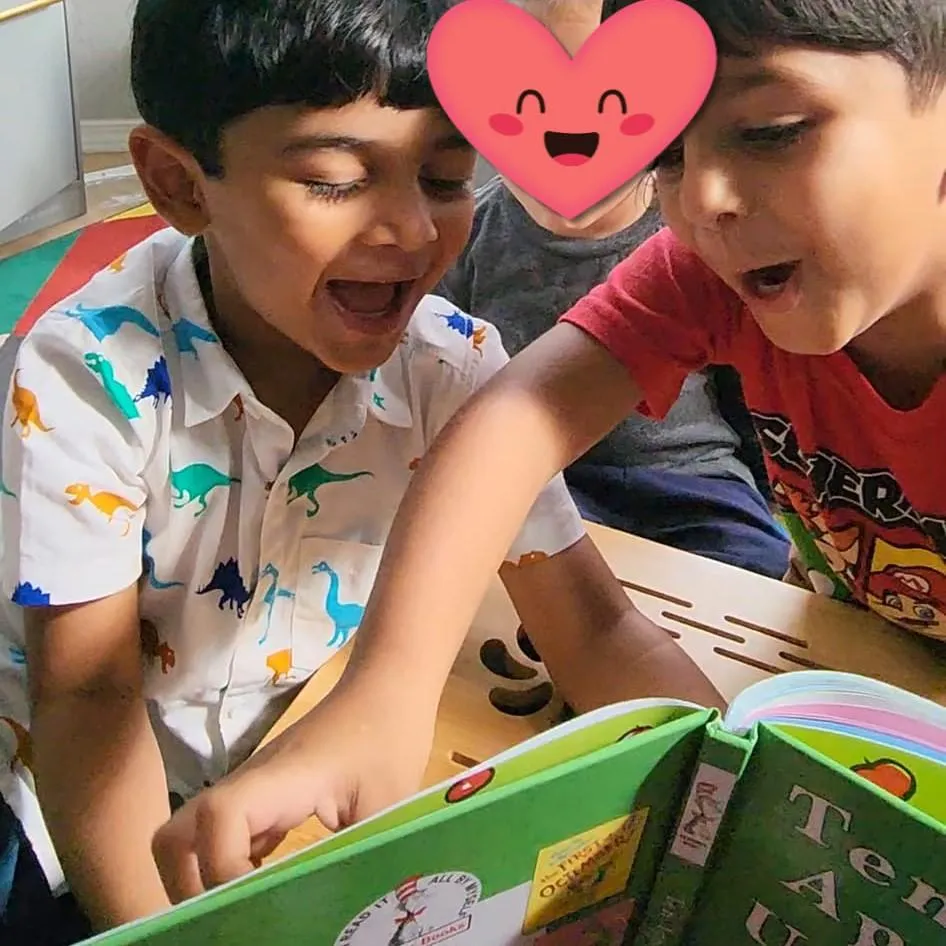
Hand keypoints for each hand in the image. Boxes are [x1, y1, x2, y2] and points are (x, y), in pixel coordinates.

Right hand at [151, 675, 436, 901]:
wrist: (387, 688)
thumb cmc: (390, 736)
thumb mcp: (386, 804)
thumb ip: (359, 857)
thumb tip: (361, 906)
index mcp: (278, 780)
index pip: (218, 820)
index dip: (223, 872)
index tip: (255, 903)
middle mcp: (251, 786)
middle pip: (177, 835)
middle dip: (188, 887)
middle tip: (227, 919)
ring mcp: (254, 791)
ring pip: (195, 837)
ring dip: (205, 881)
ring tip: (244, 914)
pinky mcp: (267, 798)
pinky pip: (227, 839)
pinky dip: (231, 870)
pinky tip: (267, 894)